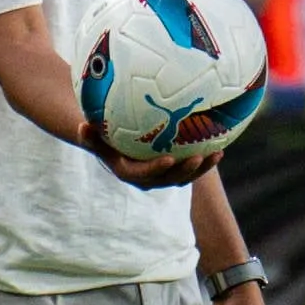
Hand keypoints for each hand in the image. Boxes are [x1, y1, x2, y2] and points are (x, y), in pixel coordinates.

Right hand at [85, 123, 222, 188]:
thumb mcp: (93, 134)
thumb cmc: (102, 134)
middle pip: (170, 179)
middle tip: (198, 157)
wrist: (114, 139)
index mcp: (130, 172)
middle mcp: (149, 178)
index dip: (157, 169)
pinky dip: (205, 157)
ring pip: (186, 174)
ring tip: (217, 153)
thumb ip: (89, 134)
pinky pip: (192, 163)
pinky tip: (221, 142)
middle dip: (186, 171)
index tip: (169, 158)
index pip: (144, 175)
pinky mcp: (176, 166)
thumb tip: (83, 125)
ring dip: (202, 167)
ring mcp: (165, 174)